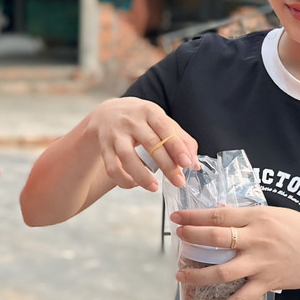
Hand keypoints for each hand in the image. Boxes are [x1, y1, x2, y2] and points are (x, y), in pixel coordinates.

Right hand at [83, 98, 198, 192]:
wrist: (106, 113)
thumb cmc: (141, 120)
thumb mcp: (160, 121)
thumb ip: (180, 139)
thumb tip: (195, 164)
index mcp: (150, 111)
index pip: (165, 128)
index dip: (177, 146)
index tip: (187, 163)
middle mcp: (131, 120)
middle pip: (151, 144)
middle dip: (166, 165)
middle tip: (178, 182)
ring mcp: (115, 133)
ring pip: (127, 156)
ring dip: (142, 175)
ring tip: (155, 187)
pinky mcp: (104, 146)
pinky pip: (112, 167)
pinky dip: (123, 179)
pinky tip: (134, 184)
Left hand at [171, 205, 299, 299]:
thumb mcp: (275, 213)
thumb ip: (247, 214)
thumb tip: (219, 212)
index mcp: (257, 217)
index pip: (218, 215)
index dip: (194, 216)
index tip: (177, 216)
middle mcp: (256, 239)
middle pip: (215, 239)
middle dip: (191, 238)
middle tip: (177, 238)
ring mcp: (260, 264)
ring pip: (221, 271)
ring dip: (196, 275)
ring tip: (180, 275)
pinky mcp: (267, 284)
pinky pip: (239, 299)